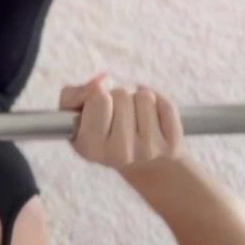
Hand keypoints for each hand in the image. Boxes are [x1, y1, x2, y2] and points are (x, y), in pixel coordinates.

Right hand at [58, 74, 184, 171]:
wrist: (143, 164)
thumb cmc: (104, 135)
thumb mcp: (76, 118)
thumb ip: (73, 95)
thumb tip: (101, 80)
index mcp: (91, 147)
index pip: (98, 98)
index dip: (98, 96)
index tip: (99, 107)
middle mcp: (119, 153)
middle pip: (121, 95)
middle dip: (119, 97)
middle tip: (118, 114)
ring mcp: (147, 151)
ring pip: (144, 97)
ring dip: (139, 99)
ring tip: (135, 115)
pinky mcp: (171, 147)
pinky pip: (166, 105)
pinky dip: (159, 103)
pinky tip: (152, 116)